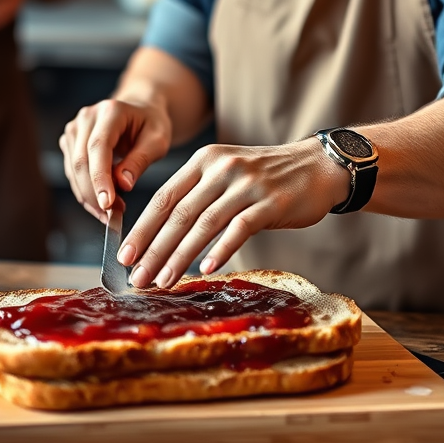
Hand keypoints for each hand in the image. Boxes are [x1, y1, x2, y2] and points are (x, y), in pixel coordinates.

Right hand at [59, 98, 172, 221]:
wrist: (140, 112)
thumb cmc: (151, 124)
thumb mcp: (158, 141)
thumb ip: (140, 160)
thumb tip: (123, 184)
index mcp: (111, 111)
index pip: (98, 147)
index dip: (100, 178)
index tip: (107, 204)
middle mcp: (87, 117)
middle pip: (81, 161)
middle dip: (94, 194)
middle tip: (113, 216)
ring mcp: (75, 129)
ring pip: (74, 171)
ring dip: (90, 197)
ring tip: (113, 212)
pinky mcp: (70, 142)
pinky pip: (73, 173)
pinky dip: (86, 192)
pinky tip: (103, 202)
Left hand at [117, 138, 350, 288]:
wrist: (318, 166)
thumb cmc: (267, 177)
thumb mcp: (227, 173)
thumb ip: (199, 195)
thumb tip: (162, 236)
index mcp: (205, 161)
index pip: (165, 197)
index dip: (142, 228)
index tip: (125, 255)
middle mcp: (221, 168)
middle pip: (179, 213)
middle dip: (154, 248)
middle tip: (138, 277)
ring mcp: (247, 184)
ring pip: (204, 223)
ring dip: (180, 256)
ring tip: (163, 281)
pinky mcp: (271, 202)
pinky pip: (239, 228)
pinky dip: (220, 250)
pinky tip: (206, 269)